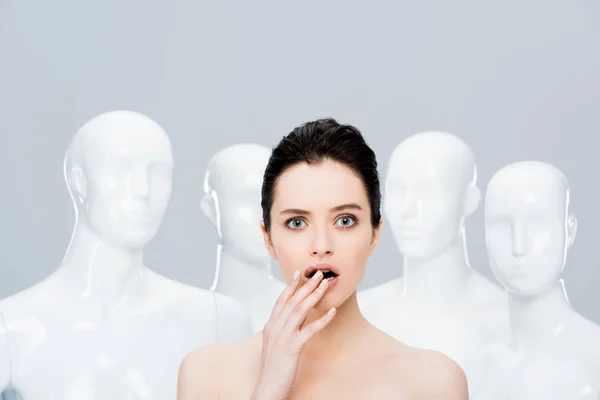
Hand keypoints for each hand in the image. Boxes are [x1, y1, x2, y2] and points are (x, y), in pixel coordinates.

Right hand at [251, 269, 335, 399]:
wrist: (266, 389)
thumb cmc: (272, 369)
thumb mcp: (275, 344)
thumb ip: (284, 329)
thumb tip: (297, 318)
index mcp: (270, 326)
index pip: (281, 301)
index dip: (290, 286)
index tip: (299, 273)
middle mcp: (275, 328)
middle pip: (292, 301)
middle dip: (306, 286)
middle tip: (318, 274)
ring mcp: (283, 337)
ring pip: (300, 311)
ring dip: (314, 296)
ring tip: (325, 285)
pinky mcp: (292, 348)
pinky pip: (309, 330)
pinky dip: (321, 320)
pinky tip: (332, 312)